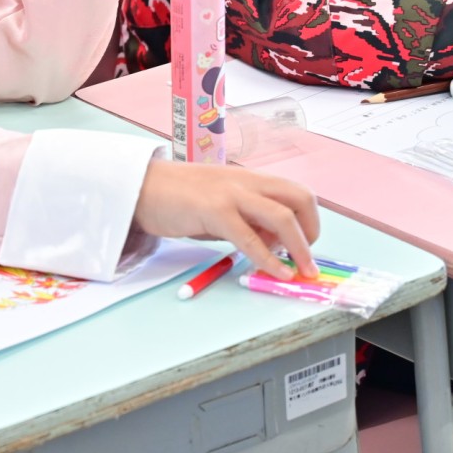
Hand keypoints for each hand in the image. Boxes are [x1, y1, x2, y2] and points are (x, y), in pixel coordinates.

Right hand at [133, 159, 320, 281]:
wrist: (139, 187)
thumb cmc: (176, 197)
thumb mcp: (219, 205)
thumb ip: (245, 219)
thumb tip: (270, 243)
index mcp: (249, 180)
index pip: (296, 193)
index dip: (307, 221)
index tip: (298, 245)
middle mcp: (246, 182)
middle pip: (300, 198)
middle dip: (312, 231)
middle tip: (306, 258)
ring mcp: (231, 194)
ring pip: (283, 216)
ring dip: (300, 248)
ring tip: (303, 271)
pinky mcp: (214, 211)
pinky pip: (250, 238)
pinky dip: (269, 259)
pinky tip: (276, 273)